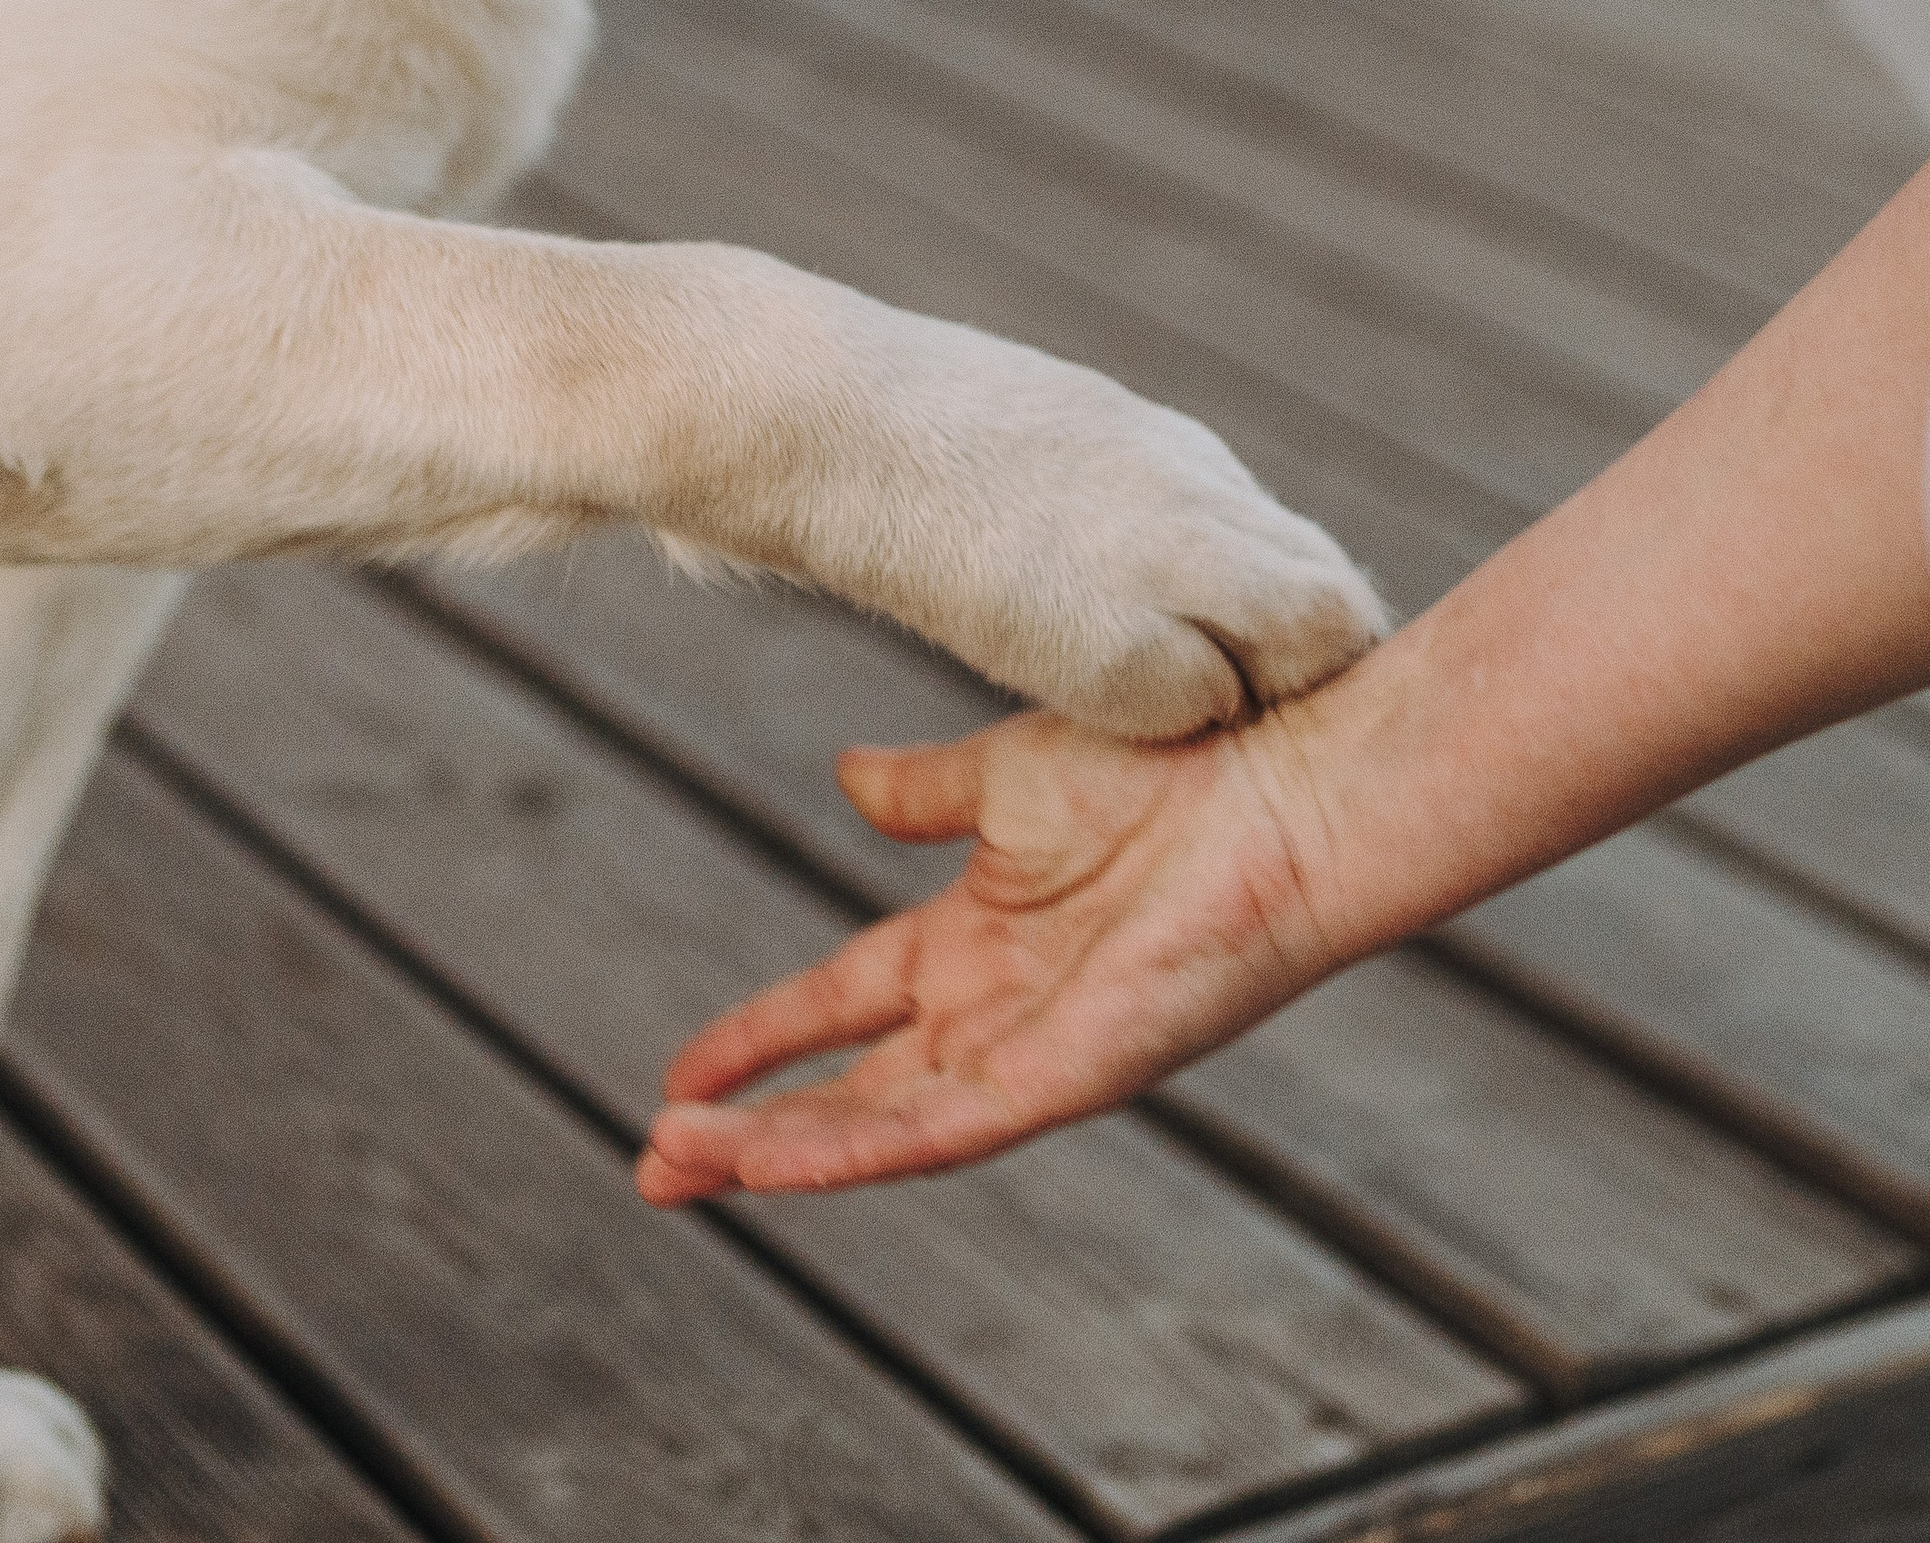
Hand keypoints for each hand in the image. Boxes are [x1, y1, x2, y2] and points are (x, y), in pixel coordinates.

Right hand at [635, 707, 1334, 1201]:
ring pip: (881, 1126)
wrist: (1277, 775)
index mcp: (979, 938)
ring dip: (778, 1151)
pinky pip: (947, 1128)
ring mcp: (1032, 1050)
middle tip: (652, 1162)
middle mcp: (998, 1009)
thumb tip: (846, 778)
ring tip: (678, 1166)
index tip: (679, 1073)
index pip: (844, 1003)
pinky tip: (781, 1164)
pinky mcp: (1072, 1075)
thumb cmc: (1173, 764)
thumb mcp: (1009, 773)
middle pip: (850, 1090)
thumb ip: (926, 791)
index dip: (762, 1037)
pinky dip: (858, 1149)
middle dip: (750, 1131)